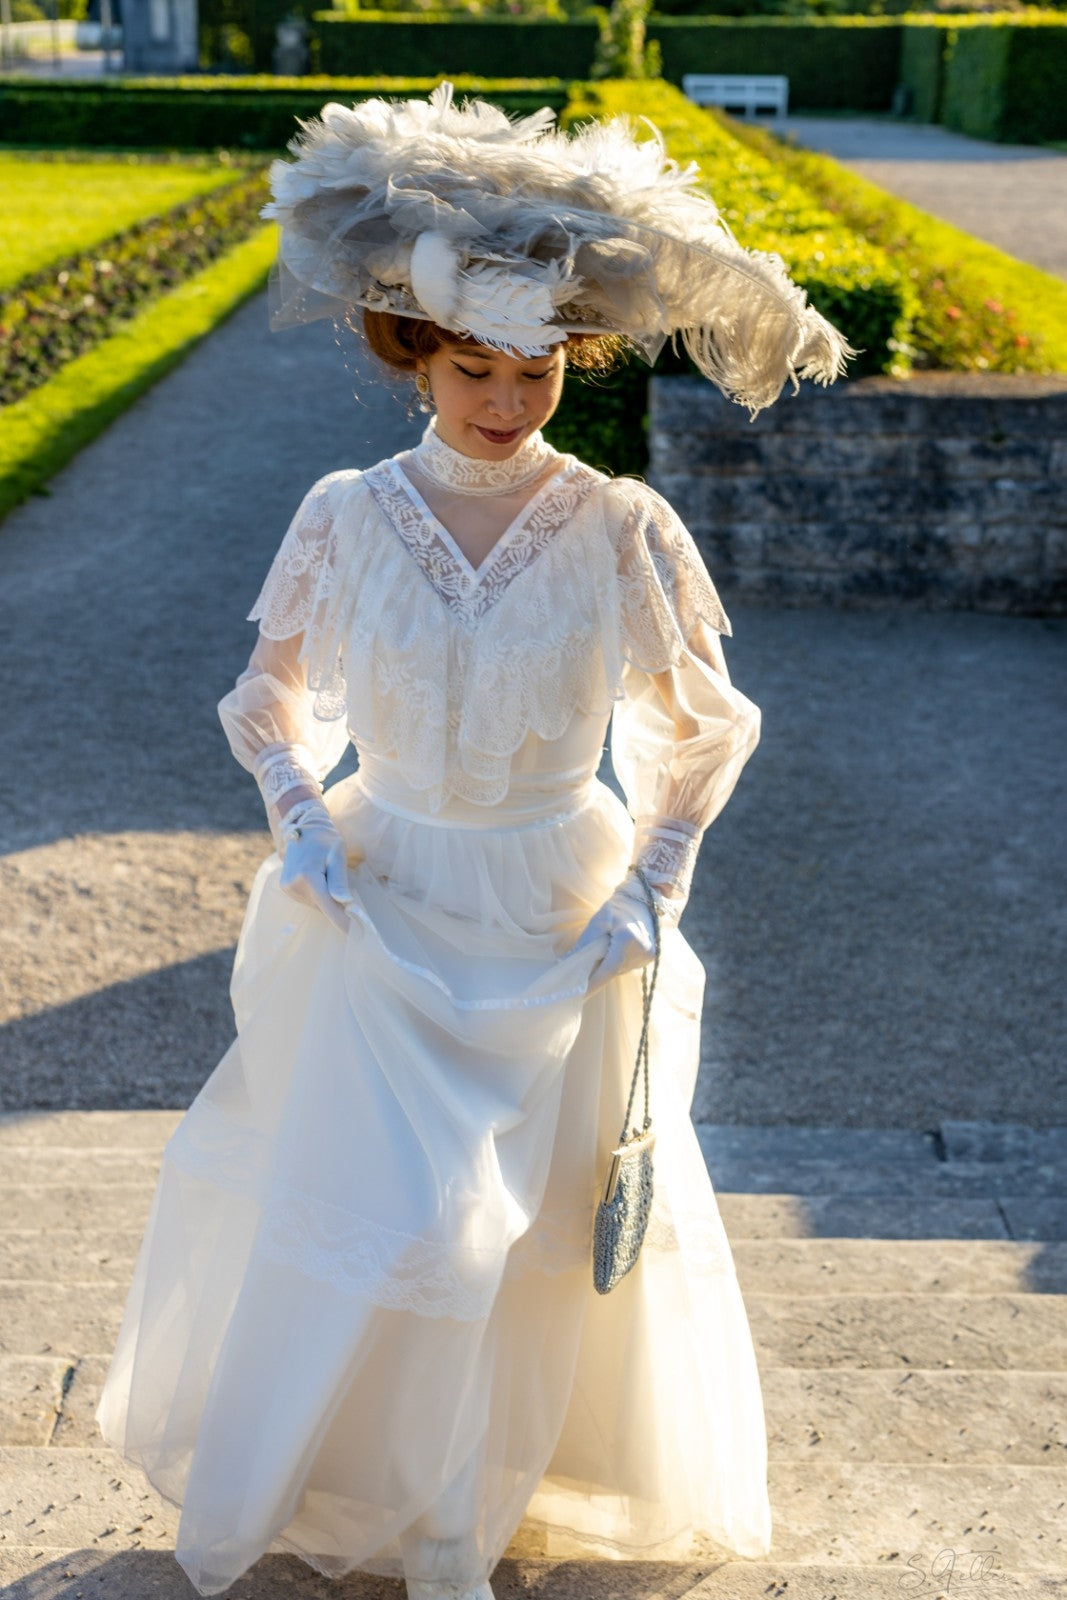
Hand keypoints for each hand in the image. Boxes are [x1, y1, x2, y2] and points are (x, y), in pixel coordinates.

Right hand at [278, 799, 352, 932]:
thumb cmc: (325, 839)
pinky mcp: (286, 888)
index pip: (329, 906)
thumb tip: (345, 902)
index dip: (343, 921)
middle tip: (350, 898)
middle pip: (323, 906)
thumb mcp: (337, 855)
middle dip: (337, 906)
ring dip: (327, 899)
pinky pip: (309, 900)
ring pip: (316, 904)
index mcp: (307, 876)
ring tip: (329, 877)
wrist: (303, 826)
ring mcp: (287, 888)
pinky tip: (320, 880)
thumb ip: (339, 880)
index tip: (357, 933)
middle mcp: (293, 885)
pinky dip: (318, 896)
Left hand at [570, 872, 658, 991]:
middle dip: (596, 975)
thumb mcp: (599, 921)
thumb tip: (568, 963)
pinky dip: (616, 963)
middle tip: (579, 980)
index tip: (579, 995)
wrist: (644, 900)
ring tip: (595, 961)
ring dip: (606, 968)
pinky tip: (612, 953)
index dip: (593, 983)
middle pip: (613, 970)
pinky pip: (628, 965)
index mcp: (628, 939)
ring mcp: (649, 955)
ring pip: (620, 969)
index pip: (608, 968)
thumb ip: (586, 943)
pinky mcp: (651, 957)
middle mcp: (642, 950)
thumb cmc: (618, 907)